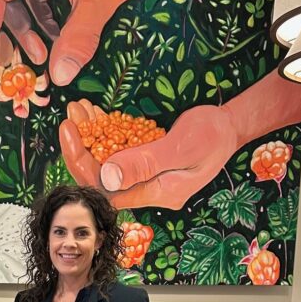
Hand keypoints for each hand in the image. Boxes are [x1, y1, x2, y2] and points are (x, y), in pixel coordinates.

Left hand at [60, 99, 239, 209]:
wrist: (231, 127)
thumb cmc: (214, 135)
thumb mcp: (181, 147)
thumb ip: (145, 163)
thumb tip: (108, 176)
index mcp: (156, 193)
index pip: (106, 189)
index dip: (82, 163)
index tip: (69, 133)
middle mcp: (147, 189)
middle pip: (102, 176)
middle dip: (82, 146)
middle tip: (71, 116)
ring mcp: (145, 176)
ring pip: (107, 161)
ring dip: (90, 135)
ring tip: (79, 108)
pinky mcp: (146, 161)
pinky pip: (118, 151)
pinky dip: (104, 132)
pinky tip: (94, 113)